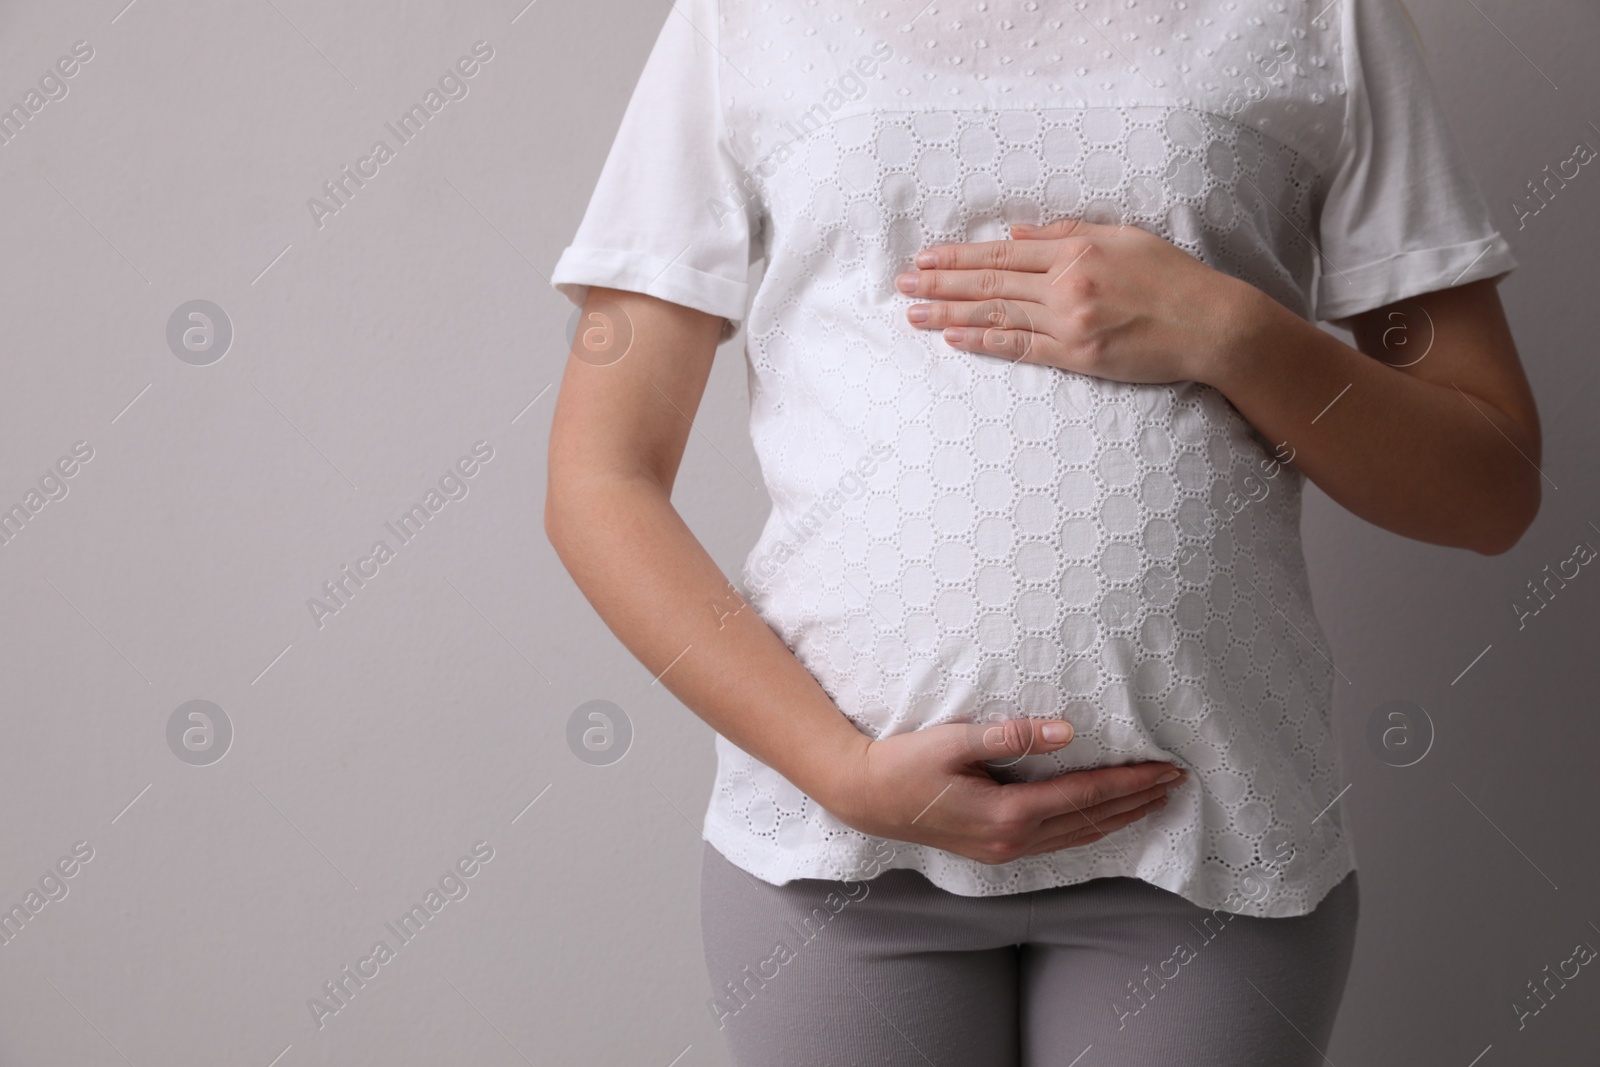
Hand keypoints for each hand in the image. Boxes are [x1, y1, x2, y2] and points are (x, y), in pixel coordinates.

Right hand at [827, 718, 1187, 863]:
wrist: (863, 797)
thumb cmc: (903, 764)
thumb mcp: (952, 741)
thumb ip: (1011, 736)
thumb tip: (1067, 730)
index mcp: (1008, 813)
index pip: (1085, 796)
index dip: (1128, 783)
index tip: (1165, 770)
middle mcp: (1012, 839)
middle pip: (1090, 821)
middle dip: (1135, 802)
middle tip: (1175, 783)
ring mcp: (1003, 850)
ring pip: (1077, 837)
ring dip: (1117, 819)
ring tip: (1151, 802)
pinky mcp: (994, 849)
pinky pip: (1056, 842)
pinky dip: (1088, 830)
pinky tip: (1100, 821)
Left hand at [896, 218, 1247, 385]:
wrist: (1212, 324)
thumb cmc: (1173, 278)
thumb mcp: (1124, 237)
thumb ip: (1068, 232)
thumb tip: (1015, 230)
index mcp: (1076, 250)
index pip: (1003, 252)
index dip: (959, 256)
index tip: (925, 258)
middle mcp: (1067, 283)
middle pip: (990, 281)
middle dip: (940, 282)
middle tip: (902, 284)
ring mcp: (1070, 321)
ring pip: (997, 314)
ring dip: (950, 313)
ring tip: (913, 313)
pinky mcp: (1078, 355)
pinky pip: (1021, 348)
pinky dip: (985, 342)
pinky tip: (954, 339)